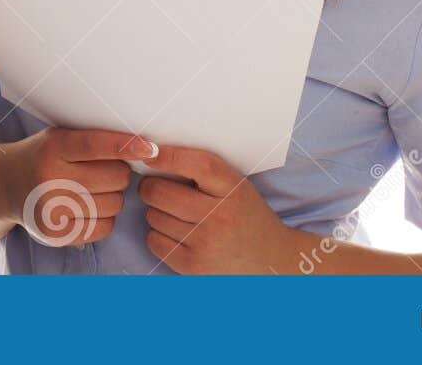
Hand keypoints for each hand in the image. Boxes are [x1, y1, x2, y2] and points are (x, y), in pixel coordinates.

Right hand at [0, 128, 156, 246]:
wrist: (4, 185)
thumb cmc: (42, 156)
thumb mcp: (59, 137)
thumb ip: (93, 139)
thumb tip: (143, 149)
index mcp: (53, 147)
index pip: (96, 145)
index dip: (126, 146)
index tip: (150, 149)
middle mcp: (50, 177)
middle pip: (114, 177)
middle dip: (119, 173)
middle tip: (106, 170)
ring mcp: (52, 209)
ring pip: (114, 204)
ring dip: (114, 196)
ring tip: (94, 188)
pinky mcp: (56, 234)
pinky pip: (104, 228)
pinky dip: (105, 218)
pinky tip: (88, 207)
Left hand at [137, 145, 294, 272]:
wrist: (271, 260)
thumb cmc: (246, 216)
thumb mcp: (236, 186)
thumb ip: (205, 171)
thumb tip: (155, 156)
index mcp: (233, 190)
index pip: (197, 165)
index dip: (168, 156)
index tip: (151, 154)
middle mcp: (220, 218)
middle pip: (160, 192)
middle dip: (150, 186)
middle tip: (156, 187)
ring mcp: (206, 245)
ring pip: (153, 216)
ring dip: (156, 212)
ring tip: (175, 214)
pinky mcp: (194, 267)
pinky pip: (154, 241)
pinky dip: (157, 235)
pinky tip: (176, 234)